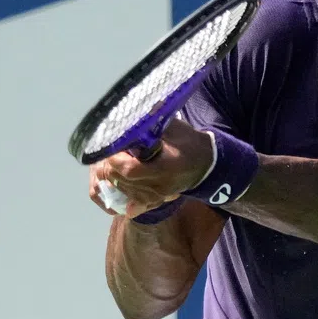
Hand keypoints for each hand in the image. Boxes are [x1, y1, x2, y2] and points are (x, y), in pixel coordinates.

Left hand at [88, 118, 214, 216]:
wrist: (207, 164)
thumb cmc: (188, 141)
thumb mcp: (172, 127)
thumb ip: (150, 124)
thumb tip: (127, 117)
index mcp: (165, 167)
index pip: (130, 170)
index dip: (115, 159)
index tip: (112, 147)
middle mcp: (160, 185)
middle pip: (124, 181)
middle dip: (111, 166)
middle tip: (110, 152)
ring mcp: (159, 196)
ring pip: (125, 190)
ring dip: (115, 177)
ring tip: (115, 162)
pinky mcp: (157, 199)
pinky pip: (134, 201)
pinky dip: (124, 191)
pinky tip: (119, 184)